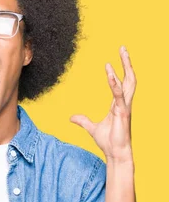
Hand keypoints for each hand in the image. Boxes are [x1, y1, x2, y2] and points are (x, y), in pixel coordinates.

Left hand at [70, 46, 135, 161]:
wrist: (115, 153)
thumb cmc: (108, 141)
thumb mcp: (92, 128)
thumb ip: (83, 121)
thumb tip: (72, 117)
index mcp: (118, 104)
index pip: (122, 82)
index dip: (120, 70)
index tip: (115, 58)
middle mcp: (124, 103)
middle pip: (129, 78)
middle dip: (127, 63)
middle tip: (123, 48)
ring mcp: (125, 107)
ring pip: (128, 83)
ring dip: (125, 67)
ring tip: (122, 54)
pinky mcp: (122, 113)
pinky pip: (119, 96)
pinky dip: (114, 84)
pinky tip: (110, 75)